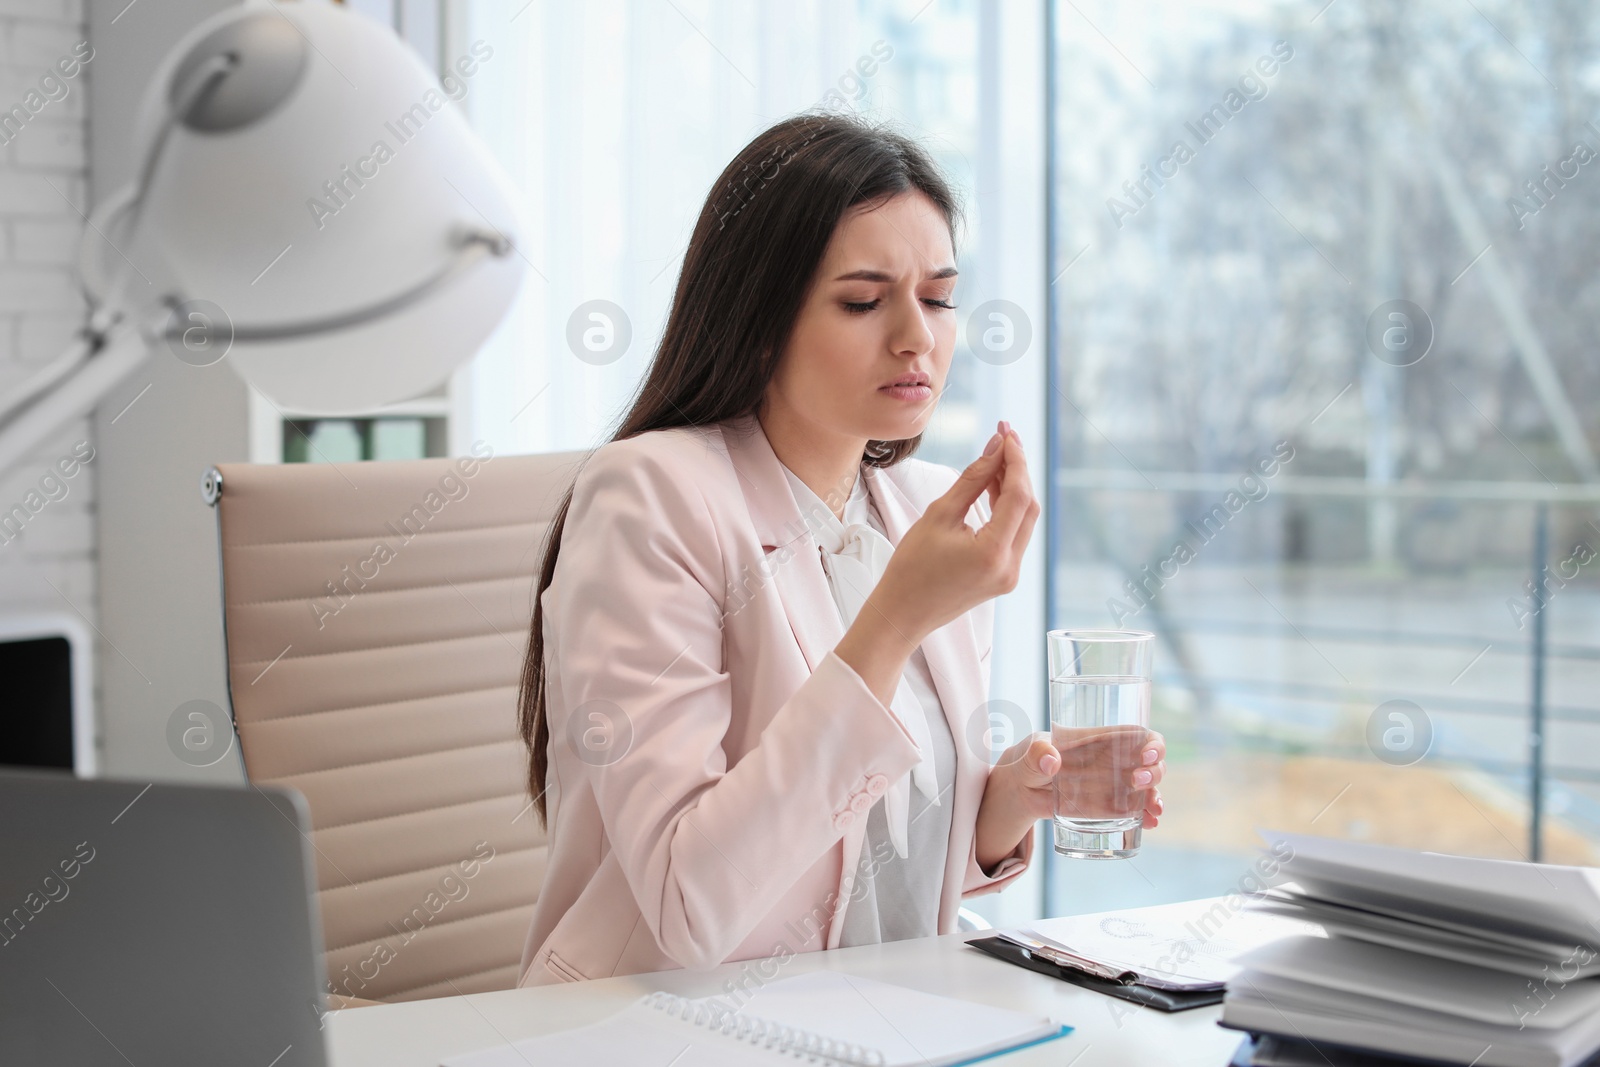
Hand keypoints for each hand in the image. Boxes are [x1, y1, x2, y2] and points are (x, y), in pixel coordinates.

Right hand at [867, 422, 1038, 643]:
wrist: (902, 614)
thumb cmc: (911, 567)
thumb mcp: (938, 515)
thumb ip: (972, 479)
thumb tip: (995, 447)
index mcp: (993, 553)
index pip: (1019, 495)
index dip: (1015, 460)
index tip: (1006, 433)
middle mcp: (1010, 567)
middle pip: (1028, 506)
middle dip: (1018, 469)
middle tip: (1003, 438)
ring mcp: (1010, 575)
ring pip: (1024, 520)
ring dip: (1013, 487)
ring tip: (994, 459)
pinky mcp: (1004, 576)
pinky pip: (1014, 535)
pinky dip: (1006, 508)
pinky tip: (992, 487)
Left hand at [974, 730, 1166, 870]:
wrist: (1019, 790)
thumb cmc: (1026, 760)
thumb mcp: (1029, 752)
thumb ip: (1036, 752)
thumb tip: (1051, 761)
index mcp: (1100, 739)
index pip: (1138, 735)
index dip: (1153, 742)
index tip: (1148, 754)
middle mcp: (1113, 761)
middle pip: (1149, 762)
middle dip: (1156, 772)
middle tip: (1141, 782)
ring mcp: (1112, 785)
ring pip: (1146, 787)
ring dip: (1155, 797)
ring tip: (1153, 811)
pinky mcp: (1105, 806)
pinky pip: (1132, 810)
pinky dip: (1144, 817)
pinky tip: (1150, 824)